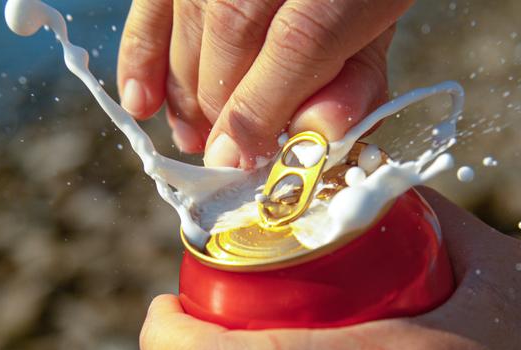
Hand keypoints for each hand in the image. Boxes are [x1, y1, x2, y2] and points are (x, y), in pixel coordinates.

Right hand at [117, 0, 412, 166]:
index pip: (297, 42)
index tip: (239, 162)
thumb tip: (311, 136)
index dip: (261, 112)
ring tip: (193, 135)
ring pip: (192, 24)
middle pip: (232, 33)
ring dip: (187, 94)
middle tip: (220, 155)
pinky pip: (152, 4)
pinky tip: (140, 101)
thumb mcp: (379, 27)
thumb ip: (355, 81)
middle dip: (221, 109)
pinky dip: (140, 54)